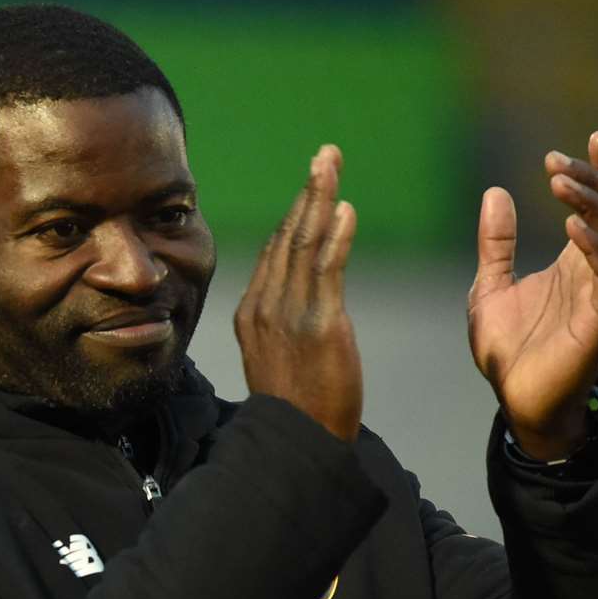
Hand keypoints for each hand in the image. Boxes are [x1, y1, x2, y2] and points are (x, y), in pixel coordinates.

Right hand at [235, 145, 361, 441]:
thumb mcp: (276, 360)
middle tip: (325, 156)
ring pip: (304, 244)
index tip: (313, 189)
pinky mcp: (319, 324)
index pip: (275, 253)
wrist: (297, 443)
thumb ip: (280, 326)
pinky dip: (335, 236)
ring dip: (320, 198)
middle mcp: (265, 307)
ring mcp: (289, 314)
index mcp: (252, 314)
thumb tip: (294, 305)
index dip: (295, 216)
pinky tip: (345, 209)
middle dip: (308, 192)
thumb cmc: (295, 410)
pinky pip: (326, 270)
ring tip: (332, 163)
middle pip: (288, 237)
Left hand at [467, 131, 597, 459]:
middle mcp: (596, 274)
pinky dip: (594, 248)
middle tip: (556, 160)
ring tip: (561, 181)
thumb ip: (496, 244)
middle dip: (590, 181)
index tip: (593, 135)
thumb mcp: (489, 287)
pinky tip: (573, 226)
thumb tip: (495, 193)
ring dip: (591, 205)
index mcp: (575, 263)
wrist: (515, 403)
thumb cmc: (508, 352)